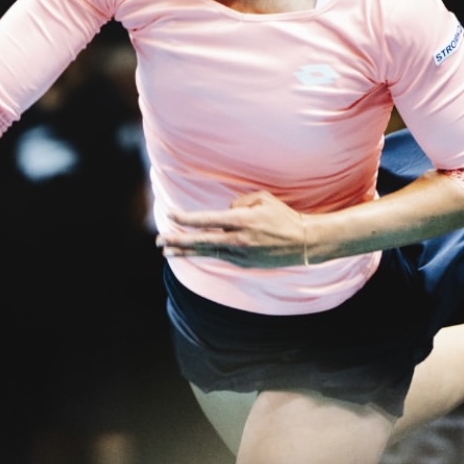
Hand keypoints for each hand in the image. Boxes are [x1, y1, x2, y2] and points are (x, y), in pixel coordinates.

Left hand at [157, 191, 311, 266]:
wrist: (304, 242)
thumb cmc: (283, 216)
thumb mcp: (262, 199)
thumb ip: (238, 203)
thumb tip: (224, 212)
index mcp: (241, 221)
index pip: (205, 220)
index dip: (185, 219)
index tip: (170, 215)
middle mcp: (238, 240)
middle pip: (200, 241)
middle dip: (177, 240)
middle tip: (159, 240)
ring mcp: (241, 255)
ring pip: (207, 252)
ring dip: (186, 251)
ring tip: (167, 251)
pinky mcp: (245, 264)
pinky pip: (220, 256)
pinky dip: (206, 253)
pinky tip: (193, 251)